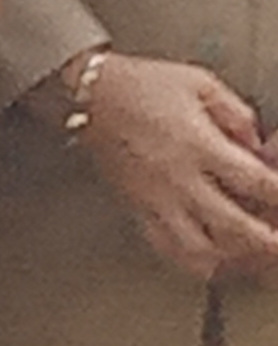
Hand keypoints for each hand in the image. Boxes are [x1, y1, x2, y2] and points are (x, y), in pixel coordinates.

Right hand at [67, 53, 277, 280]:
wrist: (85, 95)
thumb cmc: (139, 85)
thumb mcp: (199, 83)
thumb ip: (236, 113)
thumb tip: (256, 143)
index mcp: (200, 144)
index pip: (258, 183)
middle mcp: (180, 178)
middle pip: (236, 228)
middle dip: (269, 242)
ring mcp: (156, 199)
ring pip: (200, 251)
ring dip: (232, 260)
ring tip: (250, 258)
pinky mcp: (137, 208)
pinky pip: (165, 248)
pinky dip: (192, 262)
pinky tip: (209, 260)